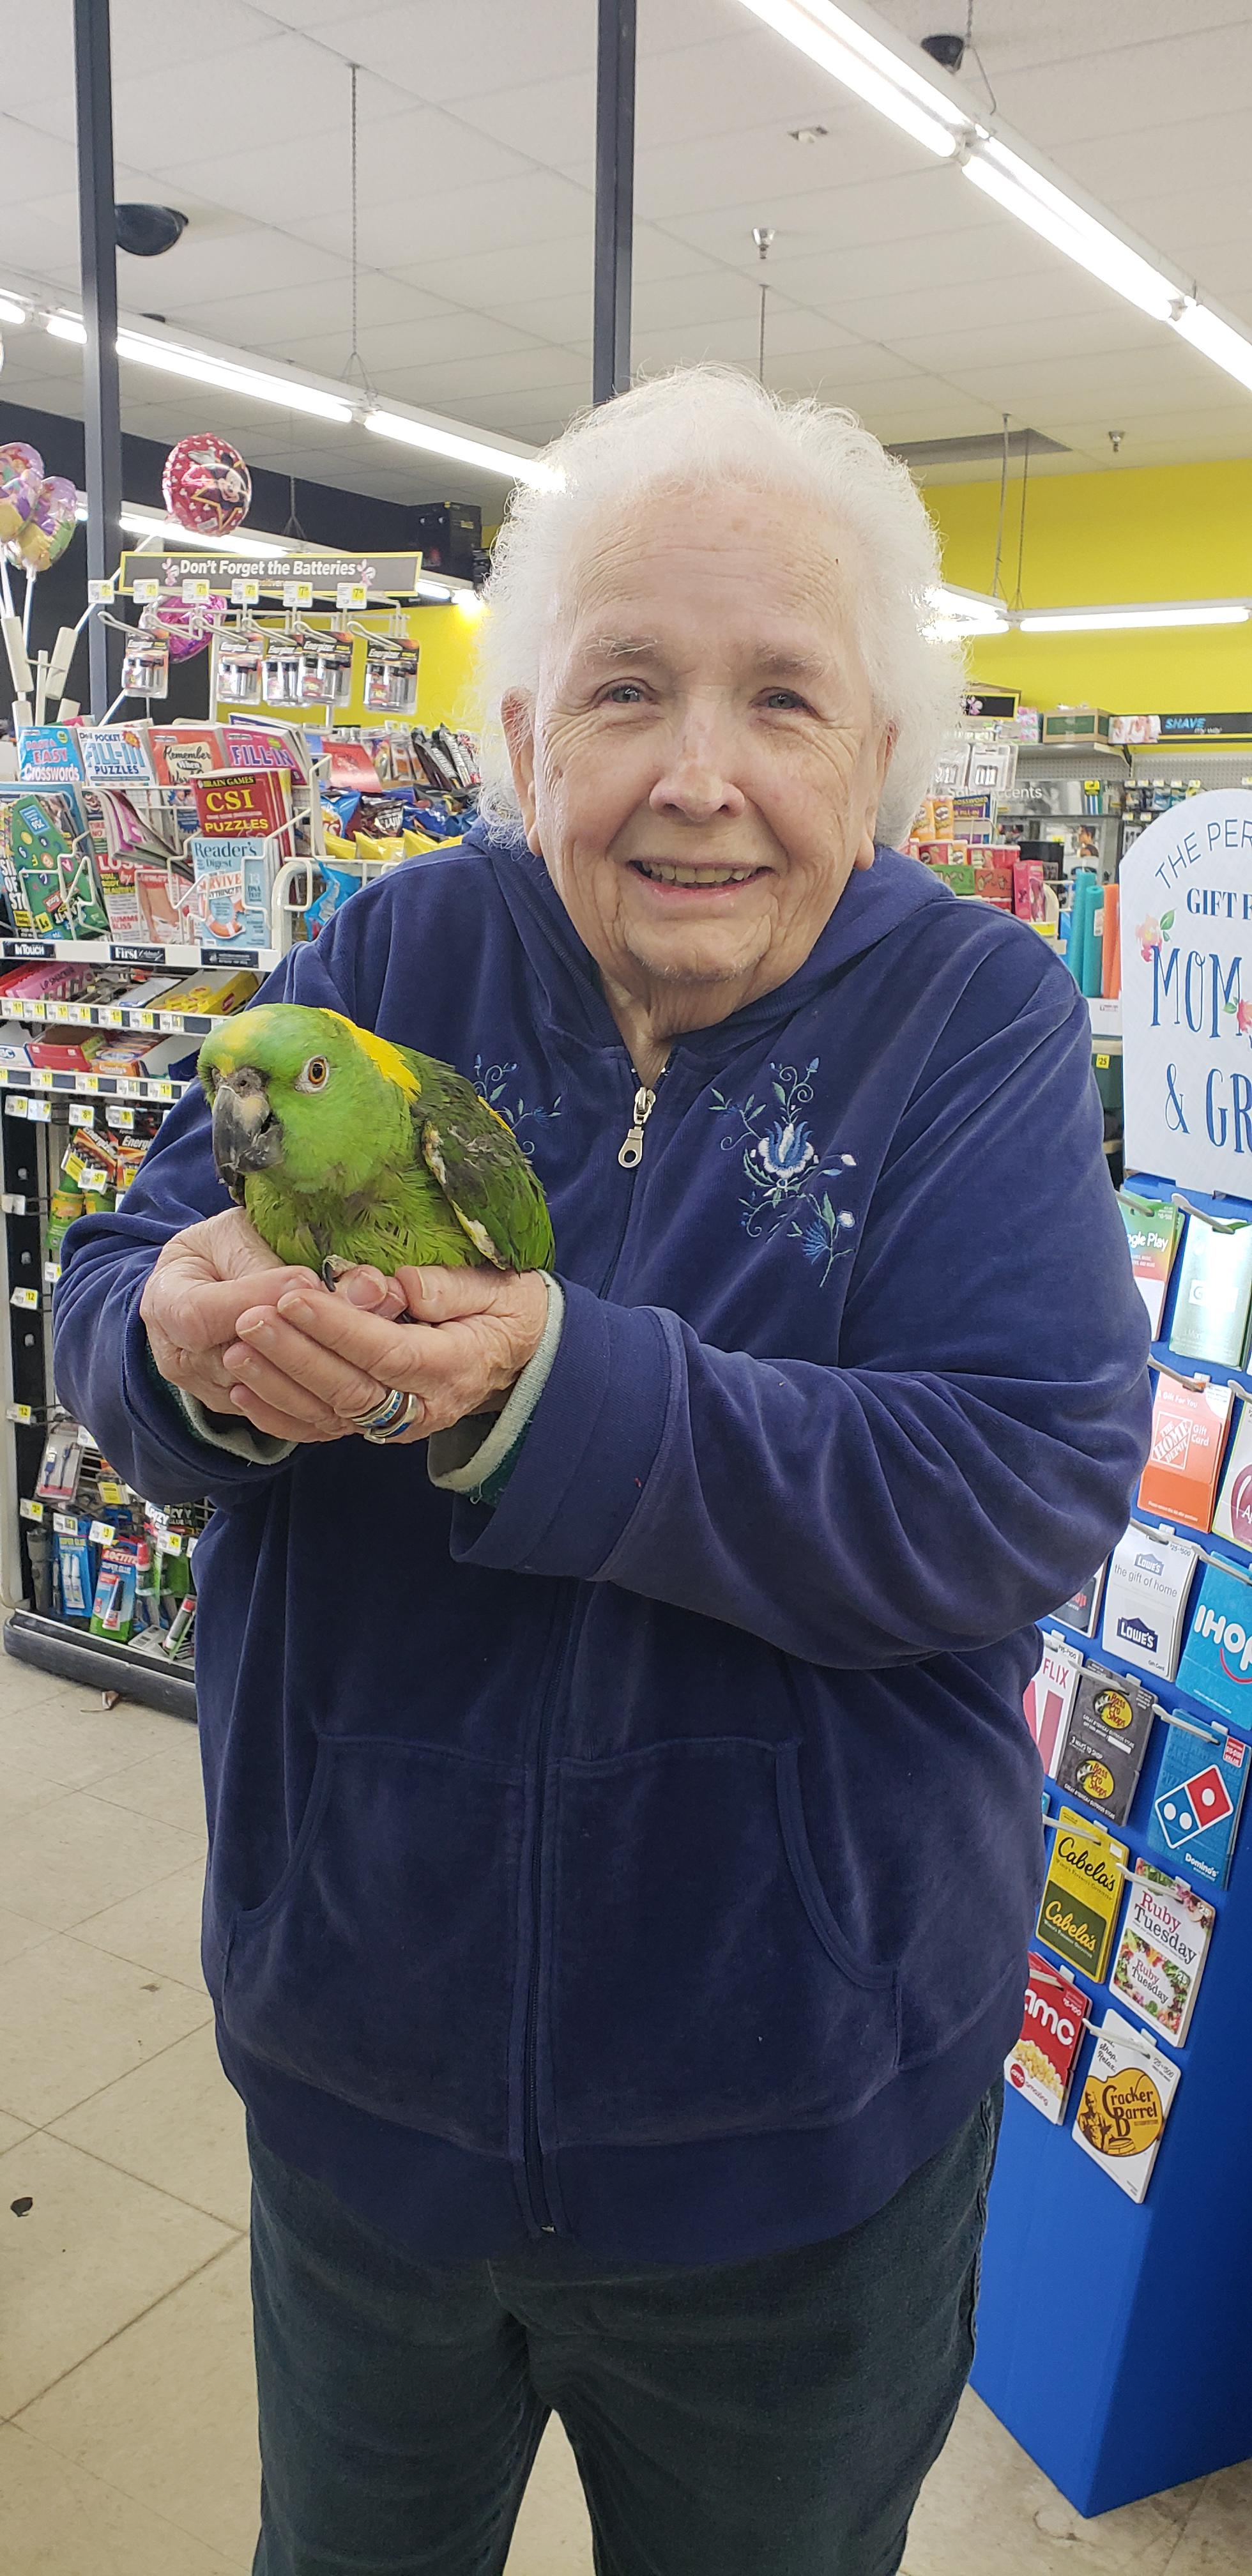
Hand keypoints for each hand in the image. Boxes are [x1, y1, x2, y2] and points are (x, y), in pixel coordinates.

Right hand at [140, 1210, 404, 1443]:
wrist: (206, 1280)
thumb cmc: (222, 1249)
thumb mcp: (240, 1235)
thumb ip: (285, 1261)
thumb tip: (363, 1289)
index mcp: (165, 1303)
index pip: (201, 1317)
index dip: (255, 1300)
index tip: (305, 1279)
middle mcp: (182, 1360)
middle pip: (245, 1365)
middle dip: (311, 1339)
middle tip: (365, 1310)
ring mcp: (213, 1393)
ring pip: (275, 1397)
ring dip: (330, 1367)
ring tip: (375, 1335)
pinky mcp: (246, 1411)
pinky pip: (292, 1417)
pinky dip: (332, 1394)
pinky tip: (366, 1367)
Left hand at [224, 1263, 548, 1446]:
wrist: (522, 1356)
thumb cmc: (506, 1309)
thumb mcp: (494, 1288)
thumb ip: (448, 1286)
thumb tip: (401, 1284)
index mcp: (453, 1364)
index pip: (387, 1350)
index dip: (338, 1328)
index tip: (295, 1297)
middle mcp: (424, 1405)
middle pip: (351, 1388)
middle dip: (296, 1356)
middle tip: (250, 1320)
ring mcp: (398, 1423)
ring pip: (331, 1414)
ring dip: (279, 1386)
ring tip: (237, 1349)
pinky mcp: (377, 1427)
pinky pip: (323, 1430)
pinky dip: (280, 1415)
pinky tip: (242, 1390)